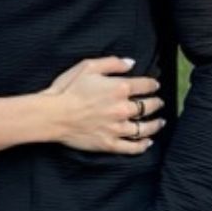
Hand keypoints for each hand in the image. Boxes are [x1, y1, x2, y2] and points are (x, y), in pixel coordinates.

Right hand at [48, 57, 164, 153]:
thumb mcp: (88, 67)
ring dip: (155, 124)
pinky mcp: (109, 144)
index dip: (153, 84)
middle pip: (148, 106)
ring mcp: (117, 128)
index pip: (146, 86)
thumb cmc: (67, 89)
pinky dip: (142, 145)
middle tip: (159, 102)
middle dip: (156, 103)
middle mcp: (122, 109)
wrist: (51, 115)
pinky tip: (147, 142)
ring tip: (160, 122)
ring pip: (144, 128)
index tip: (154, 85)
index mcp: (119, 88)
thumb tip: (131, 63)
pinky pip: (132, 147)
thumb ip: (112, 63)